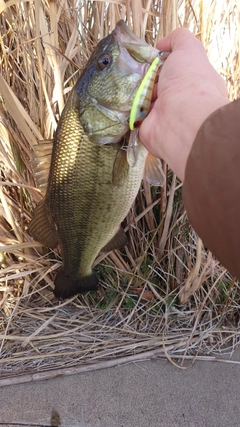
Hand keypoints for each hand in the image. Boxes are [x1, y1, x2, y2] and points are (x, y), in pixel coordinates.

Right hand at [139, 28, 229, 180]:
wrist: (179, 119)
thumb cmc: (189, 83)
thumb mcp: (188, 49)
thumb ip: (178, 39)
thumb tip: (162, 44)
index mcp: (192, 83)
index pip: (174, 71)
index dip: (161, 63)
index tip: (150, 58)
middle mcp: (179, 101)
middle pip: (155, 84)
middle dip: (144, 76)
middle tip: (134, 71)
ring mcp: (163, 116)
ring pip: (142, 99)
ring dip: (133, 91)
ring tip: (127, 83)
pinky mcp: (147, 128)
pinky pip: (132, 116)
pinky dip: (126, 108)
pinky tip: (123, 98)